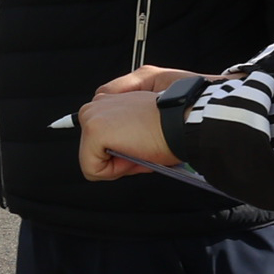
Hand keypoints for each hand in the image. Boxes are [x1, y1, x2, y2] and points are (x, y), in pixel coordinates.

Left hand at [76, 64, 202, 181]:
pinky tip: (133, 156)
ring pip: (92, 160)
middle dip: (118, 158)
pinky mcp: (94, 131)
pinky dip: (114, 171)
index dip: (122, 152)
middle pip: (94, 150)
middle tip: (141, 152)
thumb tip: (117, 154)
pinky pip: (92, 169)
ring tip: (139, 152)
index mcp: (106, 102)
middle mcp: (94, 105)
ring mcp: (91, 117)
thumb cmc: (169, 126)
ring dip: (118, 165)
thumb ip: (122, 136)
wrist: (182, 123)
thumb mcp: (139, 129)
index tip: (140, 147)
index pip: (100, 141)